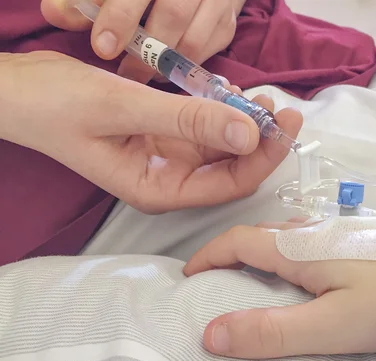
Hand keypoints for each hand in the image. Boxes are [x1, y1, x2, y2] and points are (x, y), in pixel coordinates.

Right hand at [0, 51, 300, 212]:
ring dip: (243, 121)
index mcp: (158, 188)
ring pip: (220, 145)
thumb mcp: (124, 108)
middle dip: (260, 139)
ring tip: (259, 94)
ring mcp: (167, 156)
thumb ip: (188, 121)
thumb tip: (250, 133)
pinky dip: (220, 110)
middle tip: (281, 105)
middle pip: (231, 166)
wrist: (20, 91)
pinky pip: (203, 126)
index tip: (284, 123)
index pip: (228, 184)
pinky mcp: (163, 134)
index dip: (262, 157)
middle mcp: (168, 178)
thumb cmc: (57, 106)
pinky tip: (230, 91)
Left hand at [41, 0, 244, 82]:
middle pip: (174, 14)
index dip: (120, 17)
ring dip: (168, 64)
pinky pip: (213, 47)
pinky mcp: (229, 20)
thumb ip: (81, 0)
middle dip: (147, 51)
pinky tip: (169, 71)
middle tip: (125, 72)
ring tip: (144, 78)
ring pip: (196, 37)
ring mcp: (218, 0)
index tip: (103, 47)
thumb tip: (55, 15)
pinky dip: (189, 63)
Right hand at [183, 219, 375, 358]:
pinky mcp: (358, 234)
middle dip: (229, 256)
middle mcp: (312, 229)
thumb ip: (271, 331)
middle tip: (218, 285)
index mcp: (297, 247)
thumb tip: (211, 333)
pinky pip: (307, 239)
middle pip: (257, 236)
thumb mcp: (329, 324)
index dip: (207, 256)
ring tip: (254, 282)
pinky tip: (305, 274)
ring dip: (259, 253)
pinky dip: (286, 254)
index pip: (236, 241)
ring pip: (284, 236)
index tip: (190, 276)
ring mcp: (338, 228)